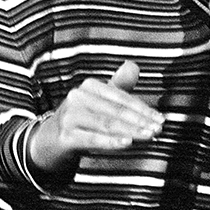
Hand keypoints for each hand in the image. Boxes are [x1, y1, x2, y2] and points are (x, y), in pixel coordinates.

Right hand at [27, 61, 164, 173]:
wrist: (48, 143)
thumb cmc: (81, 121)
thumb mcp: (100, 103)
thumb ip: (118, 86)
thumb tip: (133, 66)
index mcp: (89, 87)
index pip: (122, 97)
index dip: (143, 109)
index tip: (161, 120)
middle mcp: (78, 97)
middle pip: (116, 110)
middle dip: (140, 121)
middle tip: (159, 129)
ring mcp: (69, 117)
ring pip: (106, 124)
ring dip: (131, 131)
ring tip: (149, 136)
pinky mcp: (64, 137)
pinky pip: (91, 138)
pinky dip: (111, 141)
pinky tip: (127, 143)